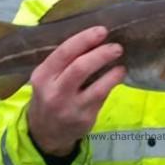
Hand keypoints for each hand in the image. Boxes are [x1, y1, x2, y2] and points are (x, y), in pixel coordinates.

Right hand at [28, 26, 125, 155]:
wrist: (45, 133)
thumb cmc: (49, 96)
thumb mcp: (46, 79)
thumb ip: (64, 62)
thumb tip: (95, 39)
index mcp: (42, 76)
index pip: (64, 53)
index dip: (84, 39)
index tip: (101, 31)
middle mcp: (54, 92)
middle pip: (80, 68)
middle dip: (101, 54)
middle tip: (116, 47)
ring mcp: (70, 108)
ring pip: (97, 87)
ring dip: (113, 73)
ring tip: (121, 64)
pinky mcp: (85, 119)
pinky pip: (102, 98)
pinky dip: (112, 84)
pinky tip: (117, 76)